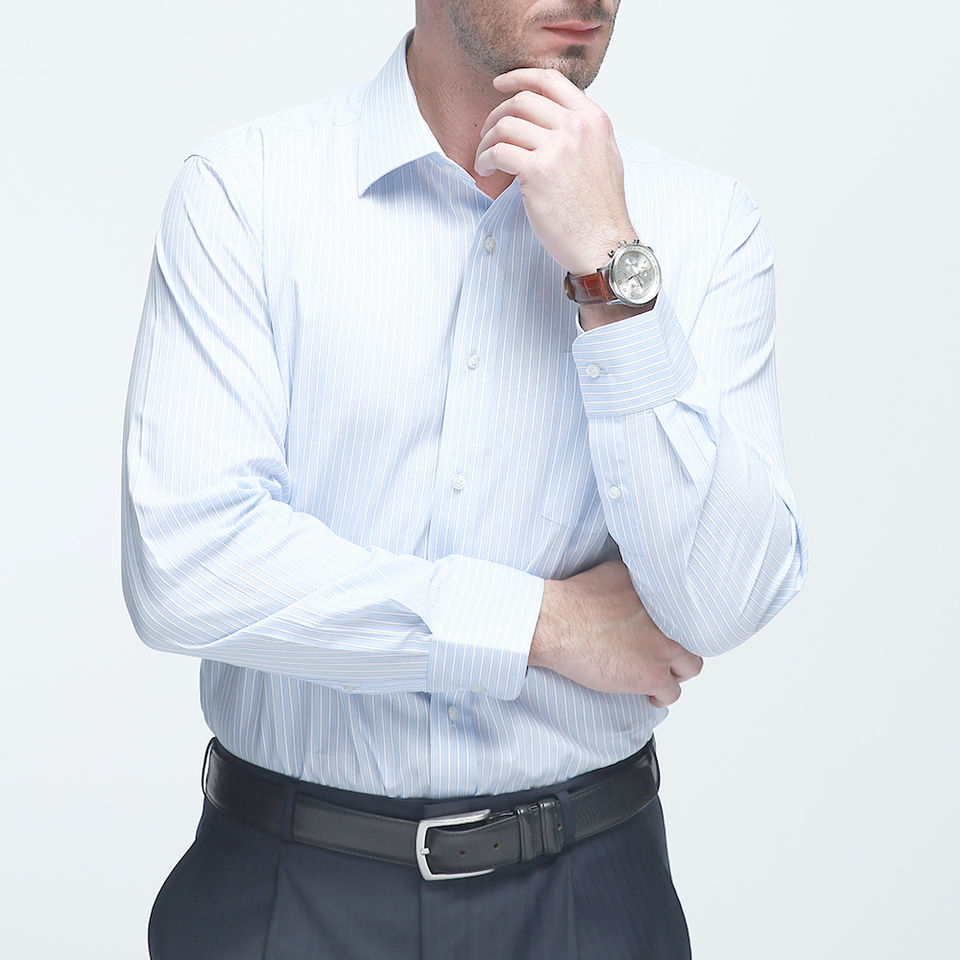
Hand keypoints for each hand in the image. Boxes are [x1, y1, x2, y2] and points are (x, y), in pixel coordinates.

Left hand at [475, 68, 635, 275]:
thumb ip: (582, 133)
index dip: (519, 77)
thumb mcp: (604, 157)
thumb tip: (554, 120)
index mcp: (593, 119)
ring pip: (506, 124)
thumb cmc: (600, 212)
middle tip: (488, 136)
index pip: (550, 80)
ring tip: (485, 160)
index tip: (501, 85)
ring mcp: (558, 147)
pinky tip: (484, 171)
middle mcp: (577, 127)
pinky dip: (484, 160)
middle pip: (522, 100)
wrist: (604, 244)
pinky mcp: (539, 171)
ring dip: (487, 141)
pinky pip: (498, 152)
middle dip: (497, 115)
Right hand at [529, 560, 702, 706]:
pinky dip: (661, 696)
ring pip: (689, 667)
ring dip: (675, 672)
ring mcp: (663, 647)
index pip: (687, 610)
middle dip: (680, 647)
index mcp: (660, 594)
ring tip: (661, 675)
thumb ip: (637, 579)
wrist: (557, 624)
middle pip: (694, 638)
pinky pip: (671, 692)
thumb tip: (641, 582)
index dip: (676, 624)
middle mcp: (669, 619)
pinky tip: (651, 695)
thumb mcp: (614, 573)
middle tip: (664, 653)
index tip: (667, 630)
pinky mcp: (653, 674)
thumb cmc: (575, 600)